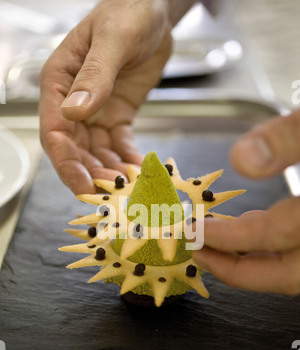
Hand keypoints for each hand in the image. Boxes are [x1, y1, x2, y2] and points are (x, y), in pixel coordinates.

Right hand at [39, 0, 171, 193]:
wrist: (155, 9)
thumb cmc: (129, 11)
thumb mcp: (112, 40)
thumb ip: (93, 76)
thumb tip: (74, 112)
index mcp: (60, 82)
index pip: (54, 131)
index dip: (66, 163)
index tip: (83, 186)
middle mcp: (73, 101)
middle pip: (74, 149)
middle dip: (91, 174)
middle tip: (112, 194)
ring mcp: (96, 111)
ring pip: (96, 152)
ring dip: (110, 171)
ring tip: (130, 187)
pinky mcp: (117, 115)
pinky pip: (119, 144)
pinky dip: (127, 159)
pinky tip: (140, 170)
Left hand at [193, 109, 299, 295]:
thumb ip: (293, 137)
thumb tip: (243, 158)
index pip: (276, 235)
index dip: (230, 237)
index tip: (196, 230)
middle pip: (289, 275)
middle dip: (238, 270)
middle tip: (202, 254)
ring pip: (299, 272)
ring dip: (259, 265)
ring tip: (224, 248)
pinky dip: (280, 252)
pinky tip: (263, 234)